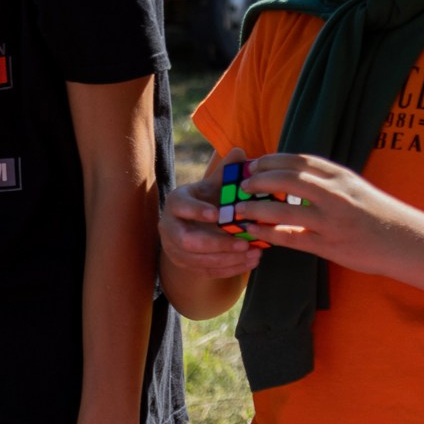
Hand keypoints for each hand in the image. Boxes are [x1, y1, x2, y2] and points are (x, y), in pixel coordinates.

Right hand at [161, 147, 268, 280]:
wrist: (193, 225)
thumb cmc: (208, 201)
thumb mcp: (214, 186)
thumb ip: (227, 171)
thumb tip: (241, 152)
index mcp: (176, 202)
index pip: (181, 207)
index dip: (196, 211)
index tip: (218, 214)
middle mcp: (169, 227)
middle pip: (188, 241)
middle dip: (218, 243)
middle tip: (245, 242)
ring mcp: (175, 249)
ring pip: (199, 260)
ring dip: (228, 259)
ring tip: (254, 253)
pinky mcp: (185, 266)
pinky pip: (206, 272)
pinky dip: (230, 269)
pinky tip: (250, 262)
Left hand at [238, 152, 423, 278]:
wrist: (406, 242)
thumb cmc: (378, 214)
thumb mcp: (354, 187)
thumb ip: (326, 181)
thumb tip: (289, 175)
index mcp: (340, 176)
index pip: (298, 161)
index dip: (271, 160)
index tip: (254, 164)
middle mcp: (335, 195)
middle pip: (287, 180)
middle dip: (259, 180)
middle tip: (242, 185)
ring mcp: (331, 221)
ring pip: (283, 210)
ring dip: (255, 209)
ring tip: (237, 209)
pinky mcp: (329, 246)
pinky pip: (290, 238)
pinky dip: (267, 233)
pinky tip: (253, 231)